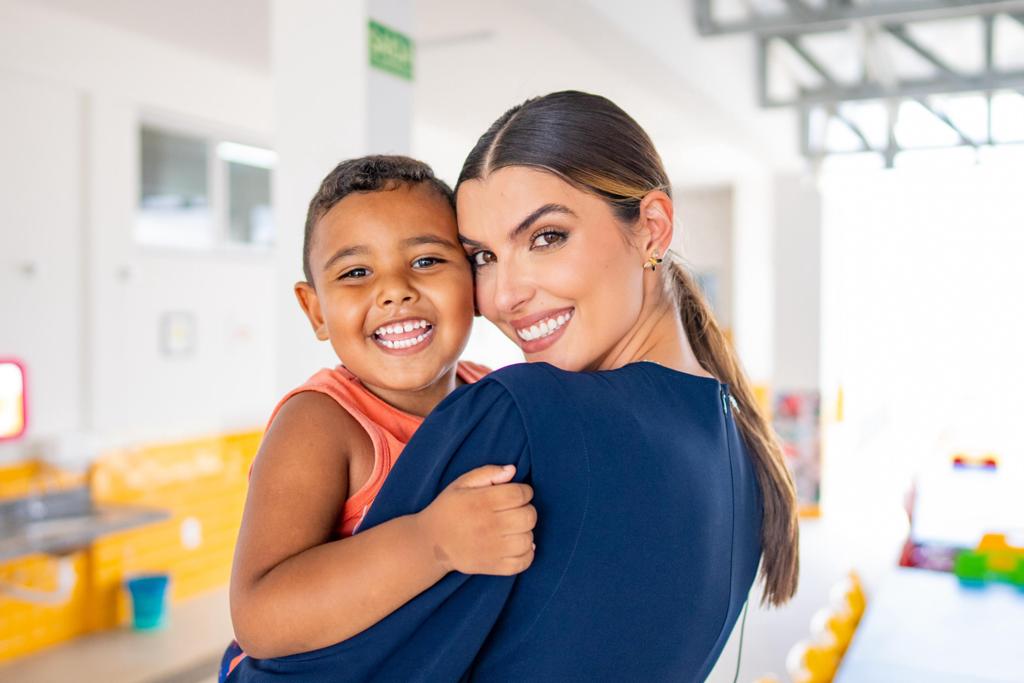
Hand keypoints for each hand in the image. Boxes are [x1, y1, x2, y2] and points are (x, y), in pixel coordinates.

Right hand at [417, 465, 536, 575]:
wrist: (431, 543)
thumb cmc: (449, 509)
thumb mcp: (462, 484)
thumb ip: (487, 473)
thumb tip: (512, 471)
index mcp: (481, 501)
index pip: (520, 494)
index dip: (524, 491)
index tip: (517, 494)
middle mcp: (489, 525)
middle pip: (528, 517)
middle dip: (527, 510)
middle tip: (515, 511)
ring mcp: (492, 549)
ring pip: (528, 539)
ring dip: (525, 532)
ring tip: (514, 529)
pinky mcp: (492, 567)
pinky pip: (523, 563)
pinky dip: (527, 555)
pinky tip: (517, 546)